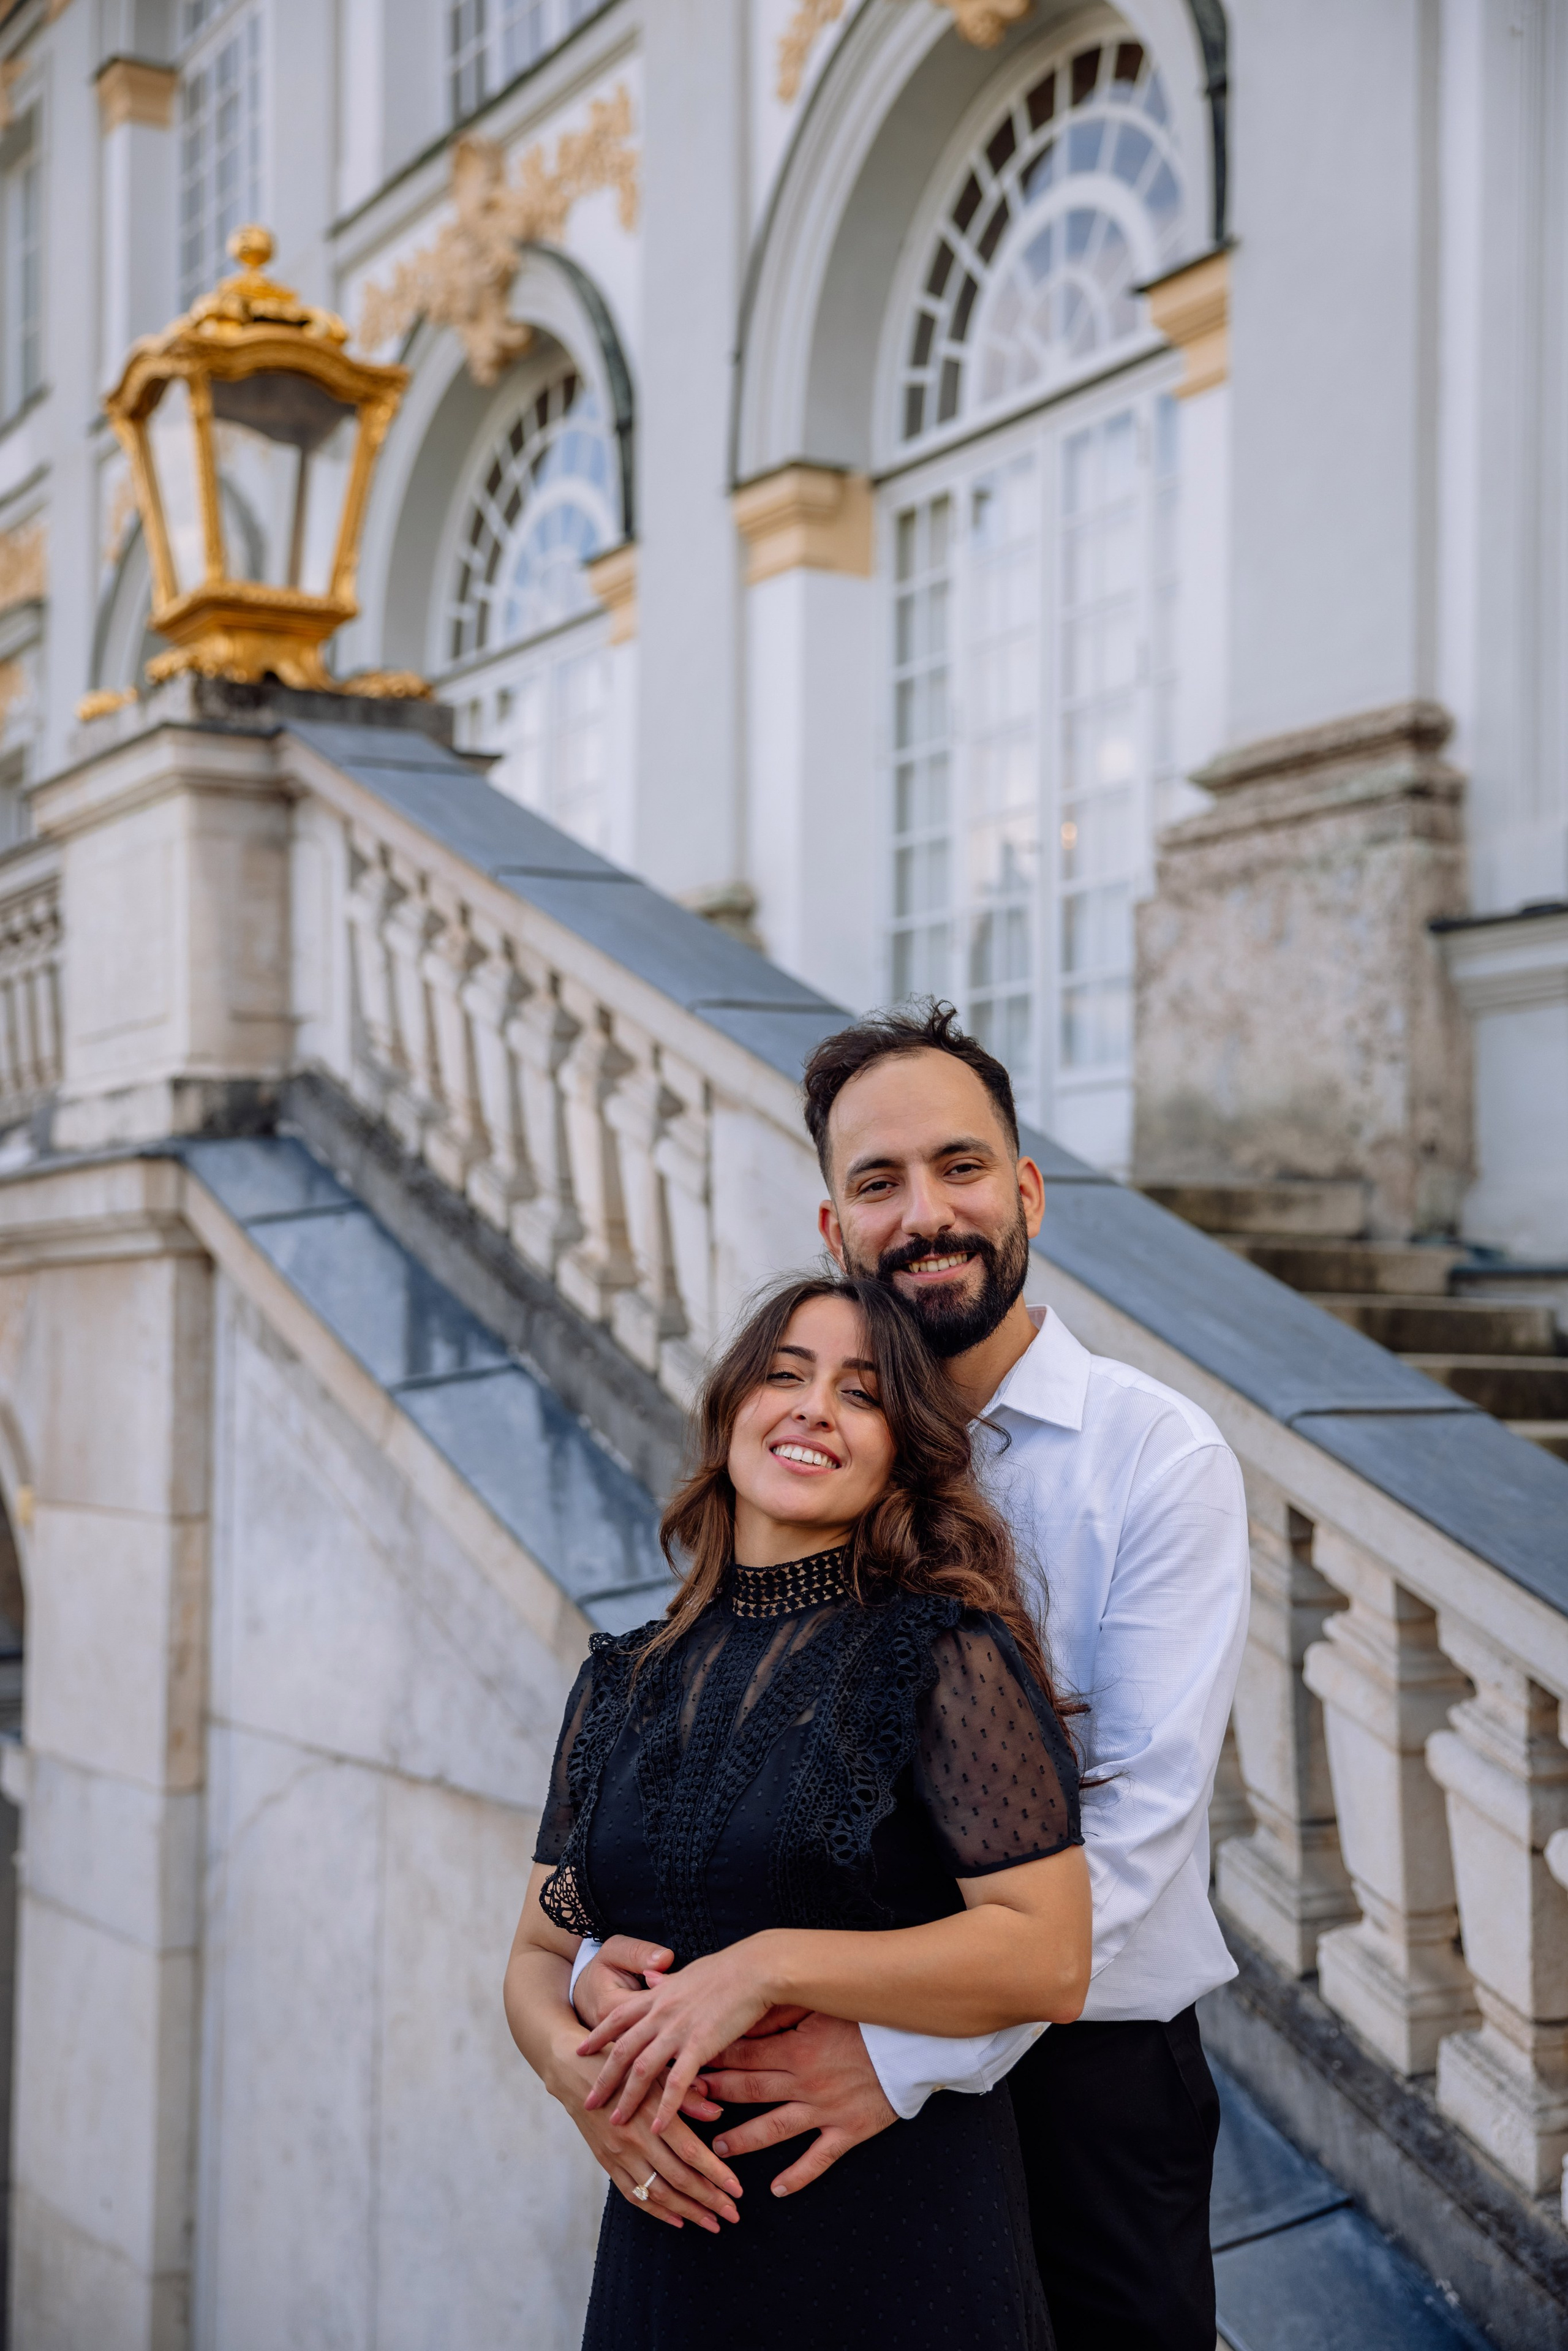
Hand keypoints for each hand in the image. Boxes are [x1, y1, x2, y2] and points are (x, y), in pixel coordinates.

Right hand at [546, 2036, 742, 2233]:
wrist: (574, 2071)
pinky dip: (656, 2212)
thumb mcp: (657, 2072)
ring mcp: (619, 2155)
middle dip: (709, 2200)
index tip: (738, 2191)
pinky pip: (634, 2195)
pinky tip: (677, 2220)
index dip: (716, 2174)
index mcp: (653, 2113)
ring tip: (711, 2223)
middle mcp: (636, 2139)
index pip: (692, 2152)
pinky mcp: (606, 2163)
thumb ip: (687, 2096)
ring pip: (658, 2193)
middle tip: (733, 2215)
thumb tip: (718, 2115)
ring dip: (688, 2212)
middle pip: (679, 2178)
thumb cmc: (624, 2066)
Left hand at [578, 1941, 779, 2135]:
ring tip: (616, 2122)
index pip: (618, 2017)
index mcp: (659, 1995)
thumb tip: (652, 1977)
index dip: (598, 2035)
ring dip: (627, 2098)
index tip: (580, 2050)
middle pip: (623, 2049)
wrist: (755, 1968)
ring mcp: (678, 2029)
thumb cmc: (729, 1968)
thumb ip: (667, 1981)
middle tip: (587, 2102)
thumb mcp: (689, 1972)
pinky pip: (677, 2082)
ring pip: (643, 2069)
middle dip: (603, 2078)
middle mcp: (661, 2013)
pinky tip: (657, 2127)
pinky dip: (665, 2107)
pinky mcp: (700, 2044)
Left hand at [701, 2012, 896, 2195]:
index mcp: (798, 2047)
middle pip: (751, 2090)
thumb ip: (783, 2010)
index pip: (744, 2054)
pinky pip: (819, 2158)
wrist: (916, 2042)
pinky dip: (798, 2176)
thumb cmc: (868, 2017)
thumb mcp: (823, 2006)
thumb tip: (743, 2008)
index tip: (685, 2065)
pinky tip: (777, 2189)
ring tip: (718, 2148)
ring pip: (775, 2128)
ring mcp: (827, 2109)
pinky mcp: (850, 2130)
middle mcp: (807, 2081)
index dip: (712, 2059)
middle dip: (716, 2096)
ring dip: (743, 2140)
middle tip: (684, 2106)